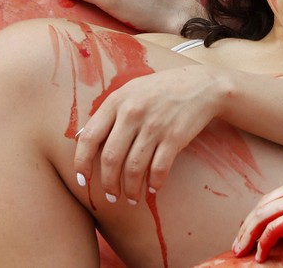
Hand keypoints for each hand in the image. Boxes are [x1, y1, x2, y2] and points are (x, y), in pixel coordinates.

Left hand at [74, 63, 228, 202]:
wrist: (202, 85)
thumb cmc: (161, 89)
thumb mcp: (131, 91)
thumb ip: (108, 112)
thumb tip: (81, 137)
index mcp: (117, 101)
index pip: (89, 137)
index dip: (81, 163)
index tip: (81, 180)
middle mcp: (133, 113)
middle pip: (110, 158)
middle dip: (108, 184)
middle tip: (111, 196)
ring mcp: (154, 125)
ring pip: (134, 168)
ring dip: (130, 189)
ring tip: (131, 198)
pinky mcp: (174, 137)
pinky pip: (158, 169)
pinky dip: (154, 184)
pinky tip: (153, 189)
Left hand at [233, 174, 282, 261]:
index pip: (271, 198)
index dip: (256, 216)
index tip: (246, 232)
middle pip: (264, 205)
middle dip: (247, 226)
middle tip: (237, 244)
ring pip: (264, 216)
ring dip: (249, 235)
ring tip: (241, 251)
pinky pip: (274, 229)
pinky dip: (263, 243)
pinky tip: (260, 255)